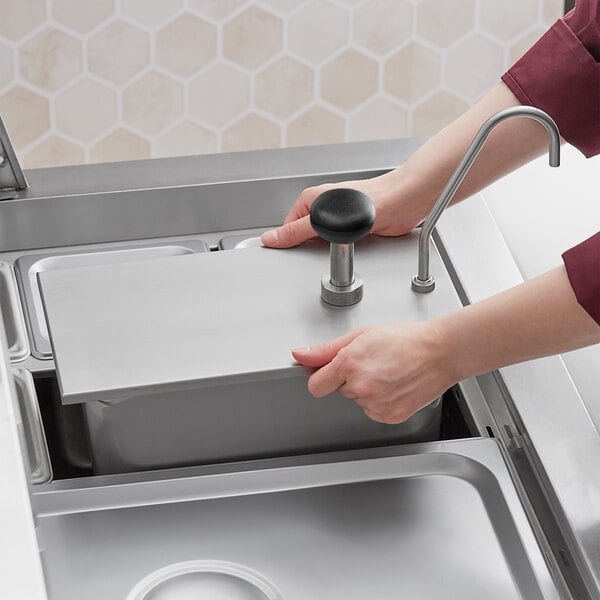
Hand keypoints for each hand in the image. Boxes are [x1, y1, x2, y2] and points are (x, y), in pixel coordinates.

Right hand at [261, 170, 425, 247]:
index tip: (285, 254)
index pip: (287, 227)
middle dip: (309, 248)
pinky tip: (350, 251)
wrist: (404, 202)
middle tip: (319, 251)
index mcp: (311, 199)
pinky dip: (343, 252)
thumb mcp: (324, 218)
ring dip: (329, 251)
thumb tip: (273, 238)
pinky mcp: (353, 232)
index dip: (286, 242)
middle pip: (304, 237)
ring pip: (323, 244)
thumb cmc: (373, 198)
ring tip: (340, 247)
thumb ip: (296, 230)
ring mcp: (338, 220)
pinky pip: (339, 248)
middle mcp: (324, 208)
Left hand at [292, 322, 456, 423]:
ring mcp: (375, 403)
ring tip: (386, 372)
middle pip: (339, 390)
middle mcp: (361, 386)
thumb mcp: (361, 335)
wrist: (440, 352)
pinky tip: (393, 385)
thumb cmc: (405, 339)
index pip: (316, 385)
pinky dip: (380, 400)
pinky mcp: (389, 415)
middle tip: (371, 363)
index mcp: (350, 363)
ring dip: (366, 390)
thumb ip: (326, 349)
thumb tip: (301, 354)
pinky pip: (373, 410)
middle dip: (349, 378)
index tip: (330, 371)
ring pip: (357, 400)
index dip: (322, 377)